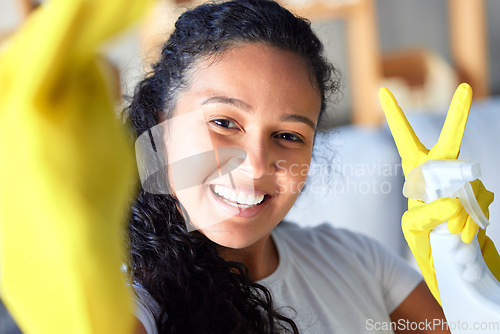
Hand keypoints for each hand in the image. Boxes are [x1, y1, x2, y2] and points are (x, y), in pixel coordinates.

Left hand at [378, 83, 497, 303]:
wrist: (449, 256)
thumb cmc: (424, 236)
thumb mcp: (414, 228)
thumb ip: (428, 215)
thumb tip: (454, 202)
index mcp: (417, 170)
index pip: (404, 139)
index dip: (395, 115)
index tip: (383, 89)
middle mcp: (441, 170)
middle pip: (449, 141)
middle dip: (458, 116)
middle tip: (466, 89)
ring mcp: (463, 180)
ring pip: (469, 183)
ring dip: (461, 211)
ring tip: (451, 232)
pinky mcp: (480, 194)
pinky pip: (481, 201)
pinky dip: (473, 221)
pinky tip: (463, 234)